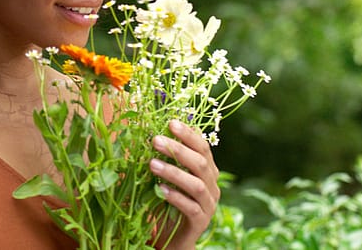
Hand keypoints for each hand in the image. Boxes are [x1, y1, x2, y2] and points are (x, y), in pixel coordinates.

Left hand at [149, 119, 219, 249]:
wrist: (173, 237)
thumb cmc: (168, 201)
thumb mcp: (167, 177)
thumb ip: (165, 159)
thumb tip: (148, 133)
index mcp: (207, 170)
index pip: (203, 147)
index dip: (188, 134)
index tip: (170, 123)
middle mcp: (212, 185)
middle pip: (200, 163)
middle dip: (178, 149)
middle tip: (155, 140)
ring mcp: (208, 204)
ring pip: (196, 185)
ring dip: (173, 172)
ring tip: (152, 164)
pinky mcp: (201, 221)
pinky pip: (190, 207)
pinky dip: (175, 197)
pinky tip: (160, 190)